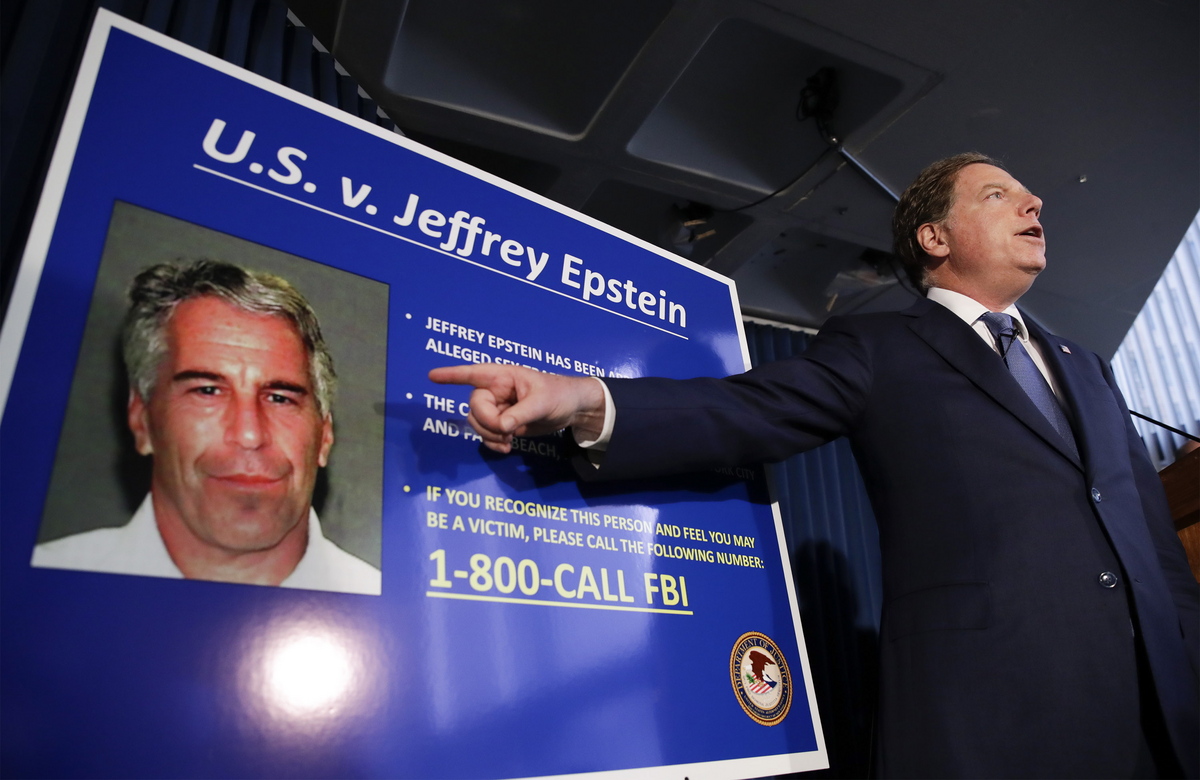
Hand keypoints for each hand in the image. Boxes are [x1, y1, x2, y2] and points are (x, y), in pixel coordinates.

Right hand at [429, 364, 605, 452]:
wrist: (572, 409)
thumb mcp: (541, 402)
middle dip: (487, 423)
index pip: (472, 373)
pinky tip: (507, 448)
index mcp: (502, 376)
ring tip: (509, 441)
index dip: (451, 375)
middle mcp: (495, 391)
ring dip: (490, 435)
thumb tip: (501, 427)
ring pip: (477, 423)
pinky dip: (493, 443)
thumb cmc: (559, 394)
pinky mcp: (502, 424)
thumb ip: (520, 414)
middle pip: (474, 407)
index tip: (431, 376)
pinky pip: (486, 435)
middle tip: (506, 431)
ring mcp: (497, 408)